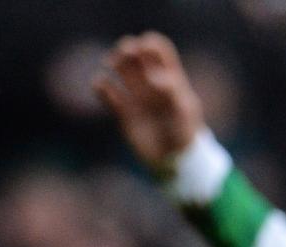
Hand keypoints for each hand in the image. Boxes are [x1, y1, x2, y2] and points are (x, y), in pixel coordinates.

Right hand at [95, 32, 206, 173]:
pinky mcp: (124, 112)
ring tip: (110, 65)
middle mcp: (152, 83)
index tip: (143, 51)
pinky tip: (101, 86)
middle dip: (127, 48)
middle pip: (135, 53)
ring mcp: (137, 97)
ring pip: (120, 68)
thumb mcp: (184, 112)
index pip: (158, 48)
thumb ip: (172, 91)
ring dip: (113, 60)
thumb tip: (152, 76)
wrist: (176, 163)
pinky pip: (106, 92)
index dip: (148, 43)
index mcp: (170, 78)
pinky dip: (99, 85)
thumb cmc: (185, 135)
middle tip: (123, 56)